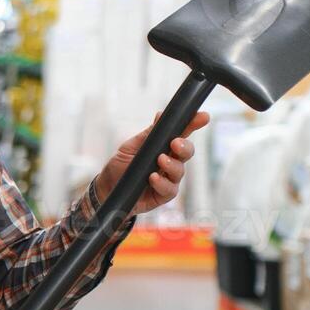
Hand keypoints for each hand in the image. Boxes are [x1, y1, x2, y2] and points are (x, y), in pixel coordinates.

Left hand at [92, 111, 210, 215]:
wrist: (106, 190)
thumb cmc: (120, 167)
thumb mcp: (130, 147)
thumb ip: (148, 134)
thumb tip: (161, 115)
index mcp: (163, 147)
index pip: (181, 133)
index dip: (193, 124)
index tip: (202, 116)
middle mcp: (170, 162)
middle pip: (187, 152)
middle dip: (185, 146)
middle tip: (175, 143)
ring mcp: (168, 179)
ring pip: (180, 171)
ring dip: (172, 165)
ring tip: (160, 160)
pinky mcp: (163, 195)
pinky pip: (169, 189)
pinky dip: (162, 183)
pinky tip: (153, 177)